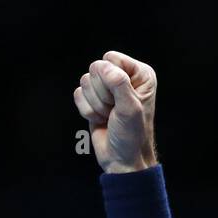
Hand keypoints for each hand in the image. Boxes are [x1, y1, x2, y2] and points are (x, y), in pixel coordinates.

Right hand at [73, 51, 158, 173]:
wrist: (122, 159)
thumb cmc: (132, 135)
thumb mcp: (130, 108)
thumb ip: (119, 83)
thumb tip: (102, 65)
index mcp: (140, 74)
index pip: (111, 58)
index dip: (111, 79)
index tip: (122, 100)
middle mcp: (123, 77)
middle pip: (96, 68)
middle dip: (102, 94)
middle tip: (115, 111)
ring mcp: (107, 88)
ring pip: (85, 81)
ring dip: (95, 105)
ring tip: (109, 116)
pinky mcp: (93, 99)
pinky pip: (78, 94)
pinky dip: (87, 110)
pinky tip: (100, 120)